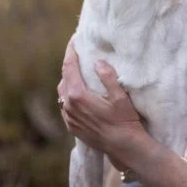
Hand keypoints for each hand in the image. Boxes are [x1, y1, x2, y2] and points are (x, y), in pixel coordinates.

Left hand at [57, 36, 147, 169]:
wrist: (123, 147)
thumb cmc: (124, 120)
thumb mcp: (120, 96)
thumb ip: (108, 77)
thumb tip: (97, 62)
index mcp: (78, 95)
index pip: (69, 67)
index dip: (71, 51)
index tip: (74, 39)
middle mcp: (69, 106)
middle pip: (64, 78)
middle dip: (70, 64)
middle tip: (77, 53)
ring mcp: (69, 117)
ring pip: (62, 93)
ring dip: (68, 80)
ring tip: (77, 72)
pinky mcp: (72, 126)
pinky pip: (65, 106)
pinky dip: (69, 95)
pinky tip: (78, 93)